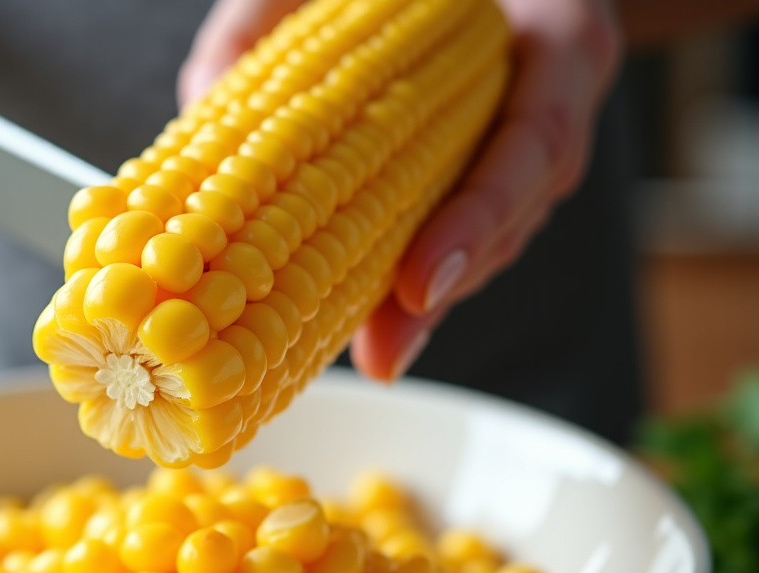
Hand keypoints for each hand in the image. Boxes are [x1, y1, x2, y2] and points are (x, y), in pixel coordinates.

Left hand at [179, 0, 622, 380]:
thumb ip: (277, 15)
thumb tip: (200, 102)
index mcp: (558, 44)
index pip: (538, 139)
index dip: (480, 216)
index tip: (417, 280)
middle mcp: (550, 108)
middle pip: (511, 217)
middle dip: (442, 293)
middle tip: (382, 352)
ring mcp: (525, 152)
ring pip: (486, 240)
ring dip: (424, 302)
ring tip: (373, 352)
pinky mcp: (484, 176)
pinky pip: (456, 230)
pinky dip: (408, 276)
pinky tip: (372, 324)